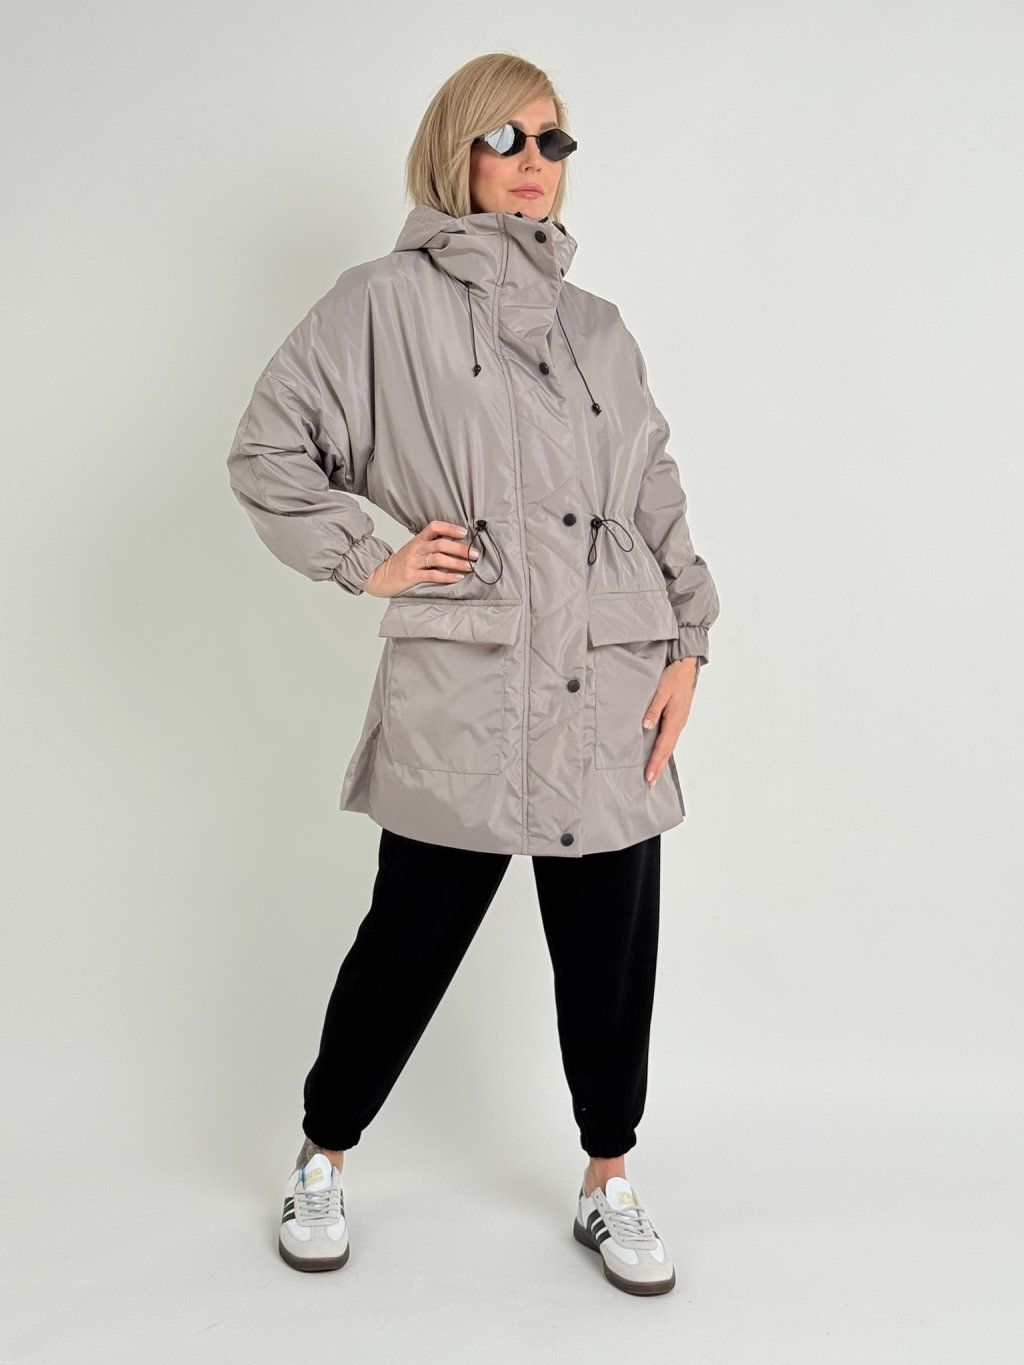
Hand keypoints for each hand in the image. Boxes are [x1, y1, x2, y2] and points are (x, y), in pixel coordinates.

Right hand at [361, 520, 479, 597]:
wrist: (380, 575)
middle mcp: (416, 549)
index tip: (464, 532)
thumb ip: (430, 544)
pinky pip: (433, 575)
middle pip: (441, 544)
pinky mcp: (412, 576)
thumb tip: (454, 542)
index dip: (449, 528)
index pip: (434, 527)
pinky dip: (447, 576)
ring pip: (439, 559)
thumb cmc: (401, 562)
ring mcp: (414, 562)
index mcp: (418, 539)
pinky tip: (458, 577)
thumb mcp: (414, 549)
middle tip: (475, 554)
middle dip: (460, 548)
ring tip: (470, 566)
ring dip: (457, 562)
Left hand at [642, 659, 698, 786]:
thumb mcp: (661, 690)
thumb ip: (653, 709)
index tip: (648, 776)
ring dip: (661, 760)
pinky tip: (659, 754)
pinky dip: (664, 750)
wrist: (687, 667)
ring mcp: (679, 722)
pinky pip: (670, 738)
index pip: (663, 746)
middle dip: (658, 767)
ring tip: (653, 774)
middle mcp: (679, 724)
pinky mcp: (678, 718)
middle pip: (667, 750)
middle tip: (650, 783)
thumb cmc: (674, 677)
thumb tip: (646, 726)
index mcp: (675, 719)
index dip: (655, 762)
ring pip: (669, 746)